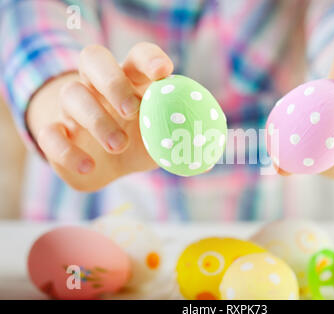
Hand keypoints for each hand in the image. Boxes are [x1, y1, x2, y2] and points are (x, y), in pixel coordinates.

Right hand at [27, 43, 173, 190]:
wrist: (100, 162)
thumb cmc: (137, 142)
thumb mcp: (161, 141)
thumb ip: (182, 145)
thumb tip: (211, 158)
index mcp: (130, 81)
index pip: (137, 56)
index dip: (149, 59)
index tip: (163, 72)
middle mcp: (98, 86)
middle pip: (94, 59)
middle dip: (112, 81)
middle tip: (131, 109)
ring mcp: (73, 108)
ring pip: (72, 95)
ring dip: (97, 120)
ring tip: (120, 146)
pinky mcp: (54, 133)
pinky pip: (49, 134)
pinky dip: (67, 149)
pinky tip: (90, 165)